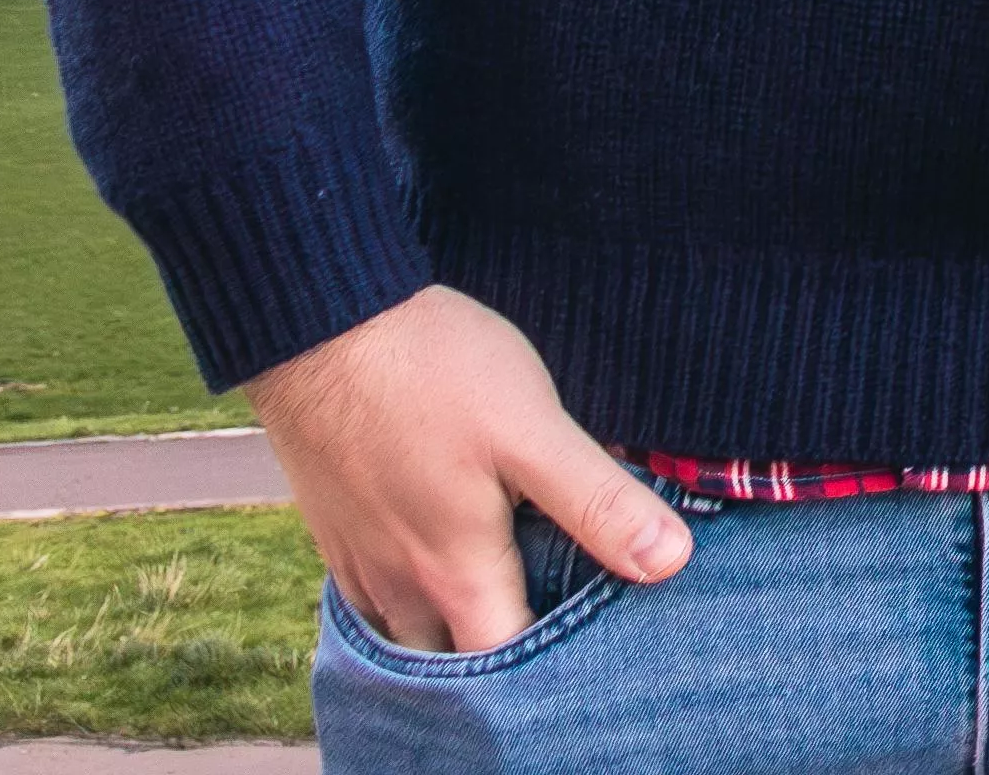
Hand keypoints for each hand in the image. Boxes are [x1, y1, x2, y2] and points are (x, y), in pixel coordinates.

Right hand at [249, 285, 688, 653]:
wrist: (321, 322)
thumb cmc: (431, 370)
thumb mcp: (533, 431)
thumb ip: (597, 503)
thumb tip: (667, 563)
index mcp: (455, 573)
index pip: (506, 661)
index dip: (554, 666)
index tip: (598, 639)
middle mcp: (398, 584)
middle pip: (453, 658)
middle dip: (502, 650)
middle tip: (558, 610)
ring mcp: (359, 558)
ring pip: (410, 629)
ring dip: (455, 623)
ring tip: (511, 585)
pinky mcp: (336, 525)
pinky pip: (375, 592)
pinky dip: (414, 590)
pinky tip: (448, 552)